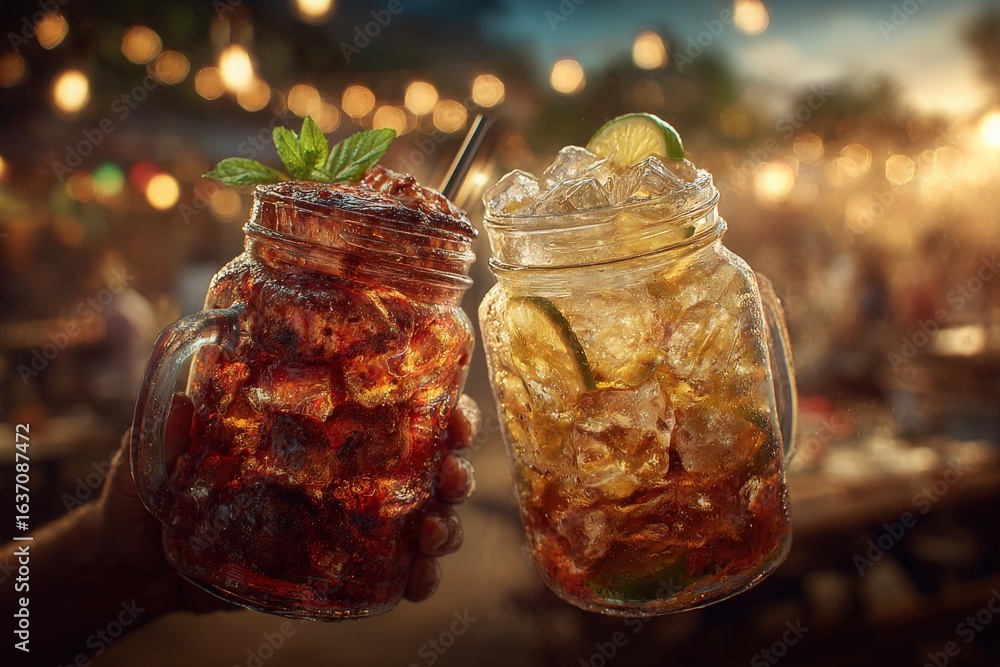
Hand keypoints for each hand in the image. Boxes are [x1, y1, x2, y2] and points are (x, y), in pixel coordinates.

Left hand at [100, 393, 479, 614]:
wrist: (135, 561)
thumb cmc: (152, 486)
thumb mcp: (161, 447)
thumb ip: (176, 424)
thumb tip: (188, 399)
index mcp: (319, 428)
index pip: (392, 406)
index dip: (436, 405)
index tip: (452, 410)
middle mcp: (345, 469)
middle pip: (425, 461)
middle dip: (454, 466)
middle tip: (452, 478)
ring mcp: (347, 520)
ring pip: (422, 516)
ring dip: (445, 524)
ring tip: (435, 534)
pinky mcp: (337, 568)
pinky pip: (391, 573)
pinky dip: (416, 577)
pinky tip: (419, 581)